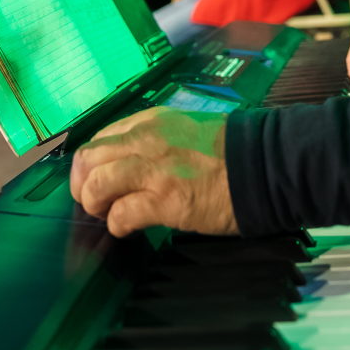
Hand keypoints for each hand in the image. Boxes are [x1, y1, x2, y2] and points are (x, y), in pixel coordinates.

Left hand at [70, 107, 237, 237]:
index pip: (99, 139)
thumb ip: (155, 141)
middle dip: (83, 185)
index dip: (90, 164)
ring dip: (94, 204)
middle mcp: (147, 140)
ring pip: (96, 184)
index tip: (95, 180)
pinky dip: (117, 225)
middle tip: (94, 202)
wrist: (266, 166)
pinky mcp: (166, 201)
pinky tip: (128, 228)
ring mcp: (155, 169)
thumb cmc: (231, 152)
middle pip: (87, 159)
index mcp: (151, 122)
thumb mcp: (185, 130)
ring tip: (108, 215)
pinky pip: (121, 214)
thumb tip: (129, 163)